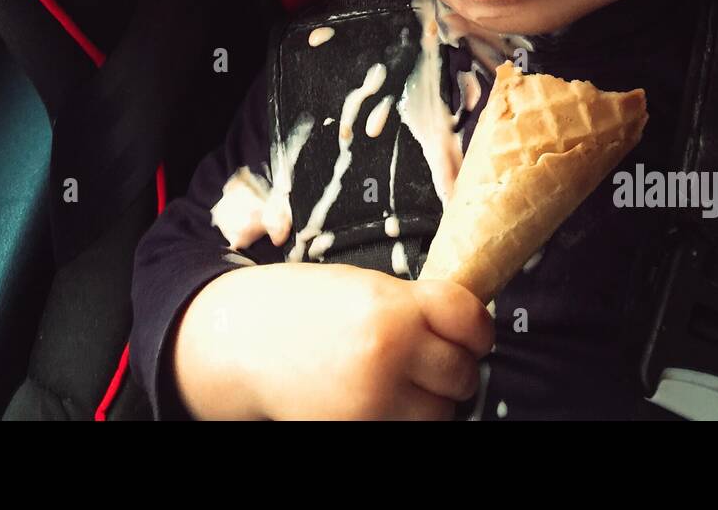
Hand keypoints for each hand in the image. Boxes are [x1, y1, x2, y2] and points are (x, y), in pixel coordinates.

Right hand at [174, 262, 493, 419]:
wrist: (239, 341)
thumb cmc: (299, 306)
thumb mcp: (363, 286)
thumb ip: (413, 306)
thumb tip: (464, 328)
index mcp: (392, 307)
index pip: (470, 319)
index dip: (478, 328)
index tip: (473, 332)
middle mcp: (389, 355)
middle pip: (462, 373)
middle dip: (455, 366)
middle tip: (434, 357)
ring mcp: (374, 402)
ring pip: (441, 413)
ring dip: (433, 400)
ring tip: (405, 381)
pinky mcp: (357, 431)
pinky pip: (406, 430)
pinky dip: (404, 418)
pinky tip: (383, 399)